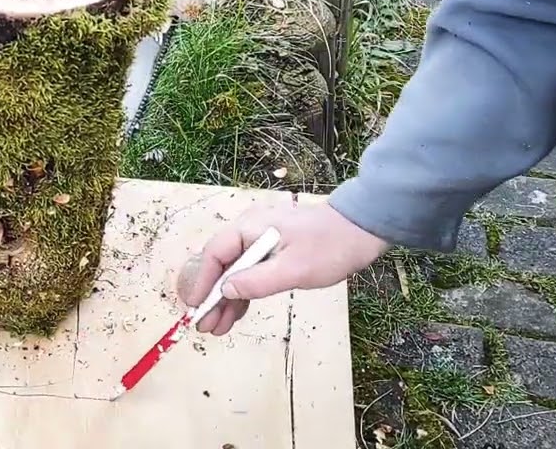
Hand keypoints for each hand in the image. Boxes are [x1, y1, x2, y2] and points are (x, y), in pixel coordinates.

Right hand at [175, 193, 388, 335]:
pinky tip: (235, 314)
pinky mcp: (273, 252)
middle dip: (212, 296)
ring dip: (226, 299)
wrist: (361, 231)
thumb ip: (256, 281)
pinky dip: (243, 293)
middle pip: (221, 265)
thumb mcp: (293, 269)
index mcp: (250, 227)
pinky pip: (250, 273)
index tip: (194, 307)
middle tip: (204, 326)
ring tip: (217, 328)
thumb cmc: (328, 248)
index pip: (215, 254)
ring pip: (235, 272)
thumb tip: (225, 290)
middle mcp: (250, 231)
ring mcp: (261, 241)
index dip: (202, 282)